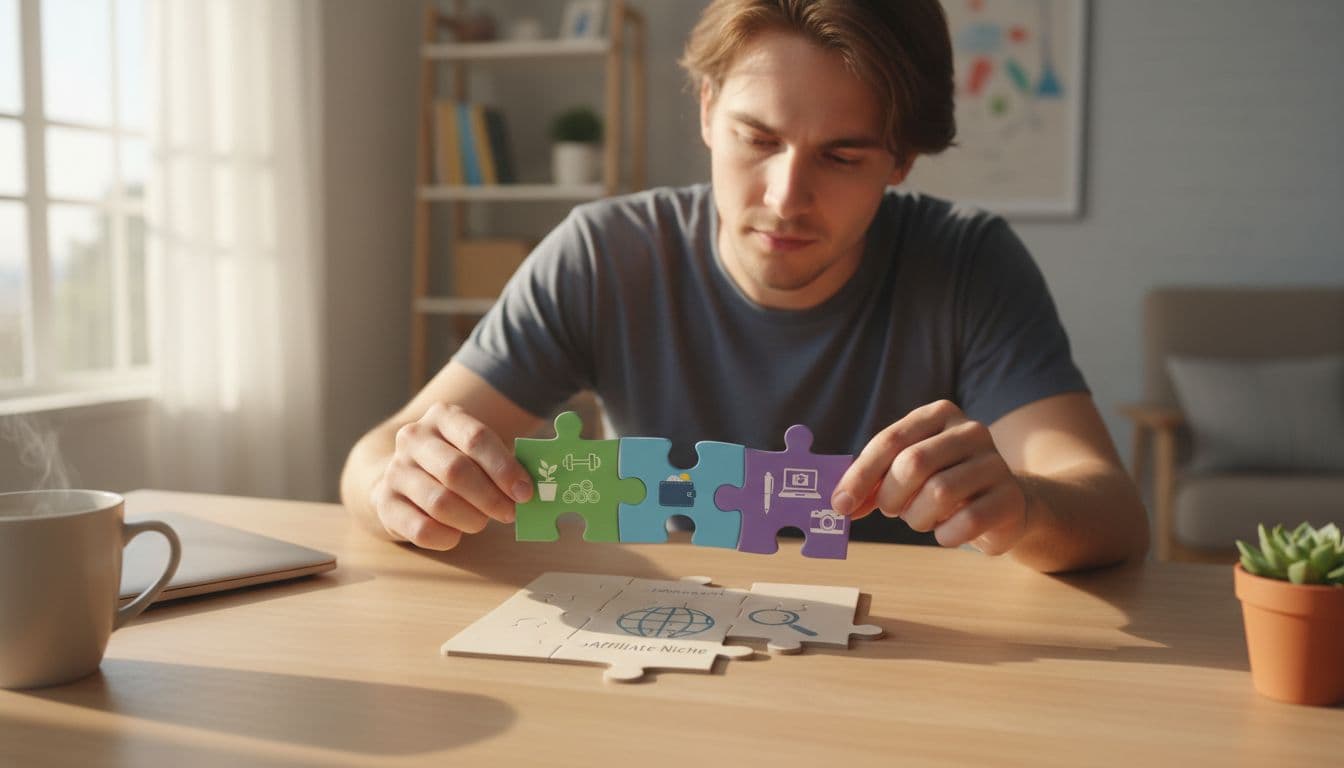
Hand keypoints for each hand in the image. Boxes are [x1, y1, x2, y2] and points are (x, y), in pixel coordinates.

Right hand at [371, 403, 532, 549]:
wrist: (401, 475)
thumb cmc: (453, 462)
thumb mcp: (476, 451)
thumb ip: (502, 465)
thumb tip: (528, 491)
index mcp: (443, 416)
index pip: (476, 438)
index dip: (504, 468)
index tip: (524, 492)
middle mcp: (414, 438)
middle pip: (457, 471)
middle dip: (490, 498)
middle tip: (510, 513)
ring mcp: (395, 469)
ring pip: (440, 502)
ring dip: (471, 519)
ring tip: (481, 522)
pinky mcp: (384, 502)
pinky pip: (421, 529)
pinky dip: (447, 536)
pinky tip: (456, 534)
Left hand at [831, 400, 1029, 553]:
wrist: (1005, 504)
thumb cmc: (944, 484)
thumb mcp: (907, 474)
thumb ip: (874, 483)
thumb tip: (840, 503)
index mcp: (939, 415)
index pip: (890, 440)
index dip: (860, 475)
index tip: (840, 504)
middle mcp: (971, 431)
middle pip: (913, 463)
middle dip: (890, 495)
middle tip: (890, 510)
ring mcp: (995, 463)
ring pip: (938, 493)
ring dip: (917, 518)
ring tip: (921, 518)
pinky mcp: (1010, 498)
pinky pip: (966, 521)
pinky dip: (944, 535)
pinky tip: (946, 531)